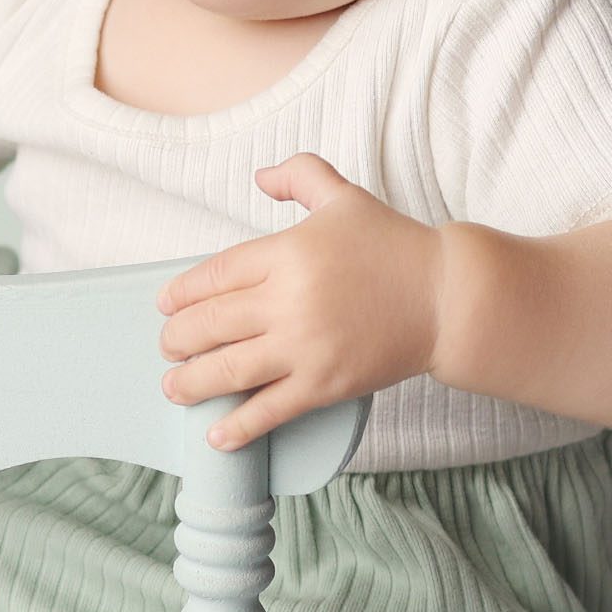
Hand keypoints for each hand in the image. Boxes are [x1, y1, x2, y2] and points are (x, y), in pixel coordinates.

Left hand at [155, 153, 448, 451]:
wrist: (446, 297)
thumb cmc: (394, 245)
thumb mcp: (343, 197)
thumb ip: (300, 176)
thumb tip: (261, 176)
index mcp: (285, 252)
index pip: (213, 275)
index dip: (180, 293)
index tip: (165, 305)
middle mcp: (288, 300)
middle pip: (209, 324)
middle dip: (176, 340)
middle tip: (167, 347)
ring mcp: (305, 346)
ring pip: (228, 371)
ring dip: (191, 383)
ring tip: (174, 387)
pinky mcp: (324, 384)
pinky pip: (269, 410)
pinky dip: (237, 426)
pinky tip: (215, 435)